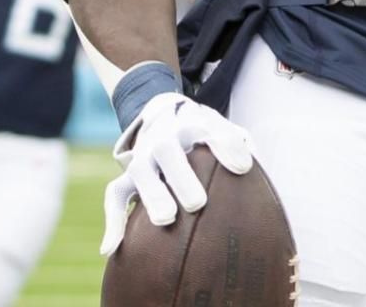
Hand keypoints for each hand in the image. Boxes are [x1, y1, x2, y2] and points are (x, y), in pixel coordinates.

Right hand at [100, 93, 253, 255]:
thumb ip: (242, 147)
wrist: (167, 116)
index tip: (243, 168)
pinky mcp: (126, 176)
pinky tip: (112, 249)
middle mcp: (166, 139)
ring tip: (166, 220)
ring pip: (141, 171)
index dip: (227, 145)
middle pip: (168, 150)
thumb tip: (253, 172)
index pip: (212, 130)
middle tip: (197, 203)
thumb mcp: (227, 130)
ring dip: (152, 194)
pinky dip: (113, 221)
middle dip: (181, 176)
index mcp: (195, 125)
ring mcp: (143, 156)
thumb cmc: (207, 135)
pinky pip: (115, 196)